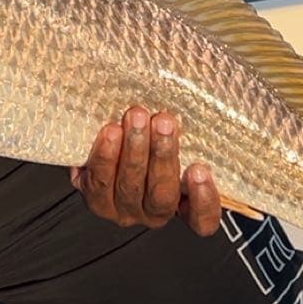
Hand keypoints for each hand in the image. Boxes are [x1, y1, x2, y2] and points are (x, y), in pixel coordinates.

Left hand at [70, 108, 222, 236]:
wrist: (104, 138)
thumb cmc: (153, 137)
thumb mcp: (177, 137)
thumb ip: (192, 130)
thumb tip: (209, 84)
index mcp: (183, 205)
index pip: (202, 219)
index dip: (204, 200)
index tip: (199, 169)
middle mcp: (153, 212)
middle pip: (161, 196)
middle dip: (163, 156)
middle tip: (164, 122)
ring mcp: (122, 209)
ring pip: (128, 187)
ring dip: (133, 149)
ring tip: (136, 117)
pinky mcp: (94, 197)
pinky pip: (97, 182)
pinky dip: (104, 157)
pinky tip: (111, 132)